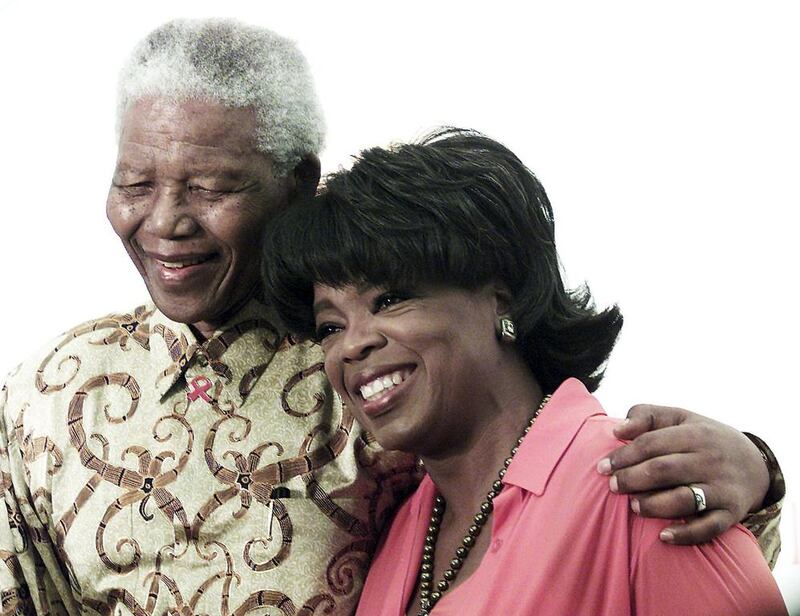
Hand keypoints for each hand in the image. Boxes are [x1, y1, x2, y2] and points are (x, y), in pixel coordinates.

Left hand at [596, 404, 768, 544]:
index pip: (652, 444)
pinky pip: (709, 528)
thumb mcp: (679, 417)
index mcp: (695, 434)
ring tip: (634, 506)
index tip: (602, 467)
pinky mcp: (731, 513)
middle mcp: (710, 460)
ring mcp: (721, 488)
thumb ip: (646, 415)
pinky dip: (686, 534)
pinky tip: (663, 536)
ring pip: (684, 499)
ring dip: (654, 505)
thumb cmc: (702, 438)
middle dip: (632, 479)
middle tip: (612, 486)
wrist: (754, 462)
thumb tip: (617, 430)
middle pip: (664, 470)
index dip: (623, 456)